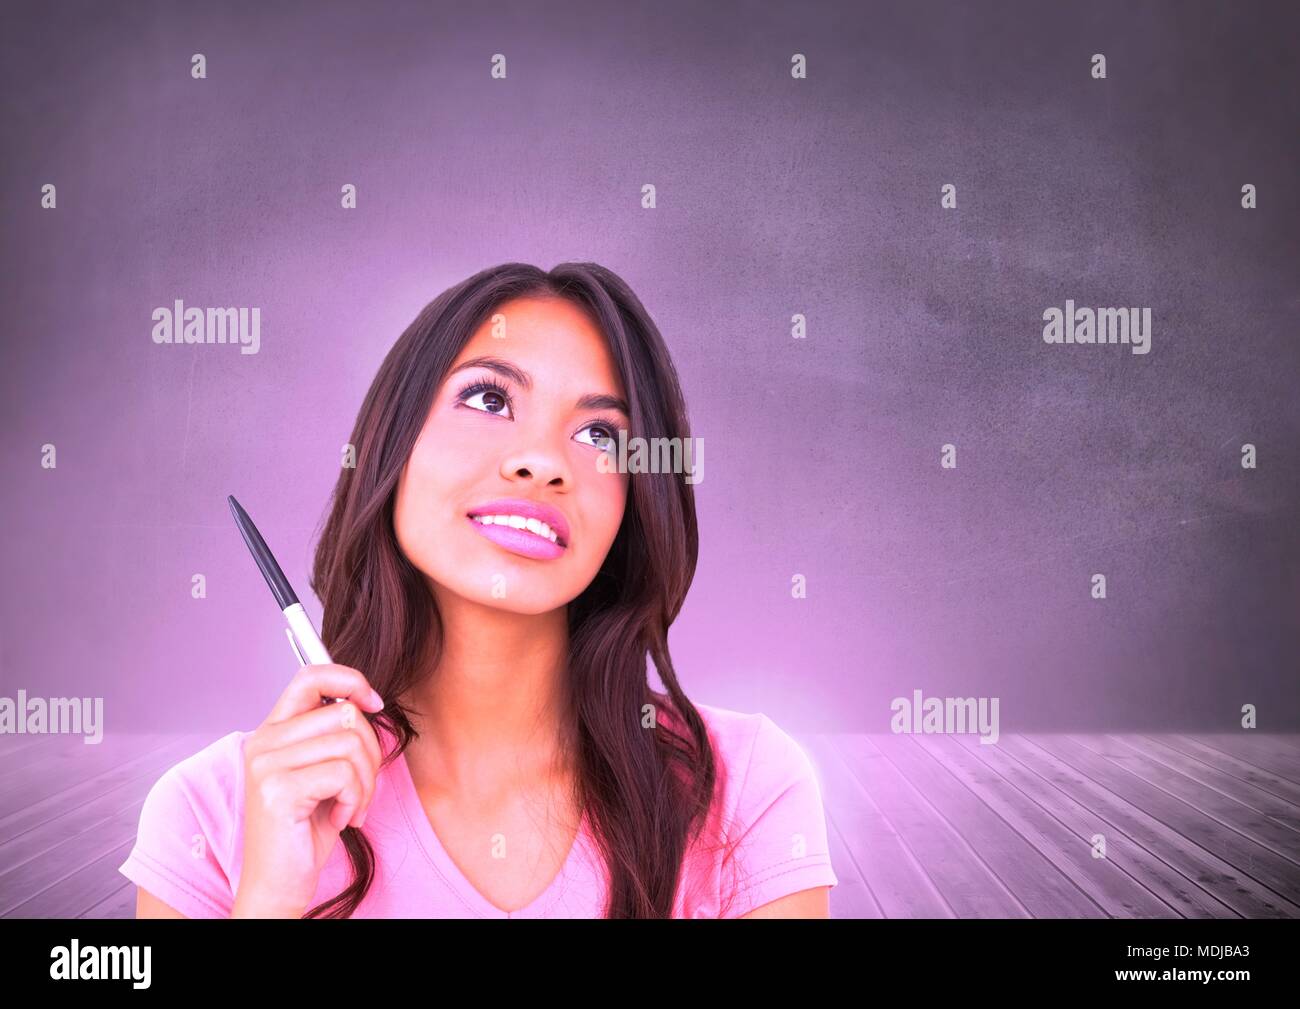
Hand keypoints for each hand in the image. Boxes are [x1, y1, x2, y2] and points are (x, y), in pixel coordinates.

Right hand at [231, 663, 384, 917]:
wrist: (278, 884)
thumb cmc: (305, 830)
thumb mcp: (323, 773)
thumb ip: (334, 735)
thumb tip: (368, 703)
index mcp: (272, 731)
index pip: (310, 676)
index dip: (350, 680)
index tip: (374, 704)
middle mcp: (263, 742)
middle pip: (345, 713)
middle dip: (371, 752)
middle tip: (360, 788)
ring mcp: (266, 764)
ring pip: (350, 742)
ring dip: (366, 781)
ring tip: (350, 806)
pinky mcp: (278, 789)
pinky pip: (344, 773)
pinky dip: (355, 799)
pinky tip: (339, 819)